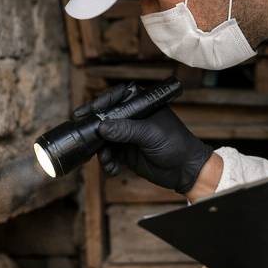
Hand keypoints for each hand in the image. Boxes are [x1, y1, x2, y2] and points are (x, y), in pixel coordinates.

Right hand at [73, 84, 213, 193]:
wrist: (185, 170)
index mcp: (140, 104)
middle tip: (83, 136)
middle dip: (94, 129)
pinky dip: (107, 162)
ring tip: (107, 160)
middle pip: (105, 118)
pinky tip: (113, 168)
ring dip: (101, 150)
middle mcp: (131, 117)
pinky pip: (108, 154)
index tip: (86, 112)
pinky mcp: (125, 152)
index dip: (99, 104)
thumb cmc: (175, 143)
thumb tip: (102, 126)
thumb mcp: (150, 134)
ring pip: (103, 139)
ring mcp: (126, 135)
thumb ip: (126, 129)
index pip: (115, 98)